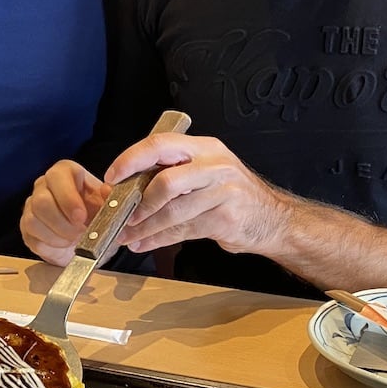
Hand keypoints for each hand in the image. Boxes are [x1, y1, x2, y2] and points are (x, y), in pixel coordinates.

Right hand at [20, 160, 111, 265]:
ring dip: (58, 235)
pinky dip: (51, 245)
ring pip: (33, 220)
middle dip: (63, 223)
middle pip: (41, 200)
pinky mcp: (27, 227)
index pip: (58, 175)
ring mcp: (32, 206)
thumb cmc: (98, 215)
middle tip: (81, 234)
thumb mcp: (109, 205)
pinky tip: (65, 245)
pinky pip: (32, 237)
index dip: (68, 198)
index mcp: (65, 173)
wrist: (90, 237)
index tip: (81, 217)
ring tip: (75, 240)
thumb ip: (110, 197)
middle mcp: (44, 185)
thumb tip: (108, 191)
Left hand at [104, 133, 286, 256]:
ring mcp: (223, 192)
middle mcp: (214, 165)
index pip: (161, 144)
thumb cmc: (232, 195)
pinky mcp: (225, 219)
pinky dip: (159, 239)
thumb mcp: (205, 173)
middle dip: (138, 200)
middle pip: (165, 179)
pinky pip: (183, 230)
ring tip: (127, 235)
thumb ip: (172, 174)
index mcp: (204, 148)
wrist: (273, 219)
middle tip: (120, 213)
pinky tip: (145, 243)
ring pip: (172, 211)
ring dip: (144, 226)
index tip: (113, 176)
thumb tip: (126, 188)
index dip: (131, 159)